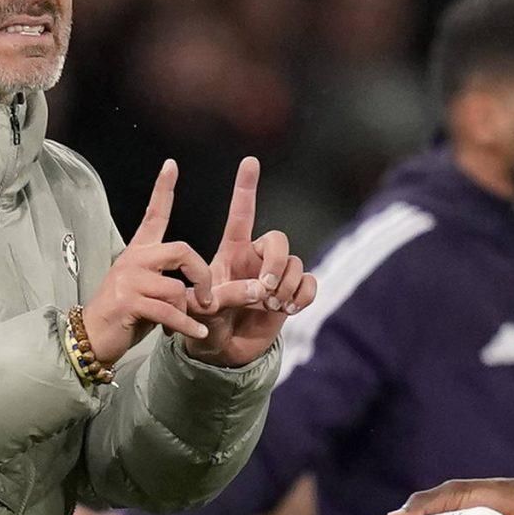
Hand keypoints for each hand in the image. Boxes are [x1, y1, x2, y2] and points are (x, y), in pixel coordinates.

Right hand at [79, 160, 216, 364]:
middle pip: (182, 250)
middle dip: (201, 274)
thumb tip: (196, 293)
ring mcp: (128, 279)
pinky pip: (168, 311)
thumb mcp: (148, 294)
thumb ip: (169, 284)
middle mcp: (133, 260)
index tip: (171, 165)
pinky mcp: (128, 301)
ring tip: (183, 325)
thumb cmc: (124, 316)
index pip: (153, 215)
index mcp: (138, 252)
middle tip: (207, 298)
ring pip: (176, 289)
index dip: (163, 190)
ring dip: (187, 312)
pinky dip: (187, 325)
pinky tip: (198, 333)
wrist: (93, 338)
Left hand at [183, 156, 318, 367]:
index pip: (241, 215)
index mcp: (231, 253)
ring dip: (287, 286)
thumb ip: (226, 296)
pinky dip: (304, 295)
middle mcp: (257, 259)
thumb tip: (259, 289)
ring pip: (296, 264)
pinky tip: (291, 308)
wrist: (223, 353)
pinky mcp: (292, 295)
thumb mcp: (203, 311)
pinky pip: (310, 283)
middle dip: (277, 262)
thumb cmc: (206, 327)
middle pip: (279, 240)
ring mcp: (277, 277)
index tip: (250, 161)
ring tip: (272, 306)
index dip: (245, 188)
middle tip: (266, 289)